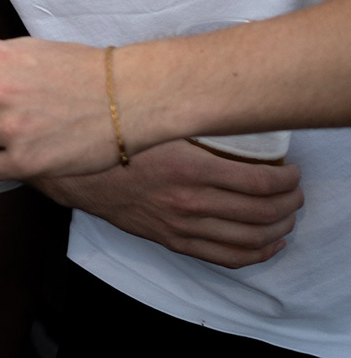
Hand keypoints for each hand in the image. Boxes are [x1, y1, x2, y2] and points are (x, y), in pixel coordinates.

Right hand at [38, 140, 301, 267]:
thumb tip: (230, 108)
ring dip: (279, 227)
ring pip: (251, 237)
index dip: (287, 179)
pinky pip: (227, 257)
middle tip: (295, 191)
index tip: (292, 170)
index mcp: (187, 166)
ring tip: (287, 214)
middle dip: (289, 203)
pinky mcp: (171, 239)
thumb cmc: (111, 137)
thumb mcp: (153, 119)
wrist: (71, 169)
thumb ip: (190, 115)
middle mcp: (188, 200)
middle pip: (262, 212)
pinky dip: (257, 253)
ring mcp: (180, 224)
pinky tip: (268, 243)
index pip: (260, 182)